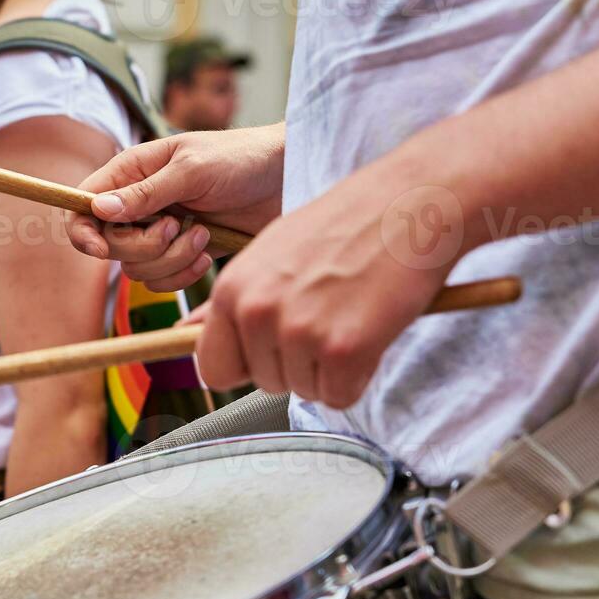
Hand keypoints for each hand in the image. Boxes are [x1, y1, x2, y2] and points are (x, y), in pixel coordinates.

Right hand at [68, 125, 285, 291]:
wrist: (287, 179)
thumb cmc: (243, 159)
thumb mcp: (193, 170)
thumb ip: (146, 193)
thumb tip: (99, 209)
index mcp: (133, 173)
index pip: (83, 206)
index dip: (83, 232)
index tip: (101, 250)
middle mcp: (140, 204)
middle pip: (110, 246)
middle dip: (143, 246)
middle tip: (176, 227)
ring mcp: (159, 231)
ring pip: (137, 269)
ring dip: (170, 260)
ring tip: (202, 234)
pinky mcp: (181, 253)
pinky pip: (162, 281)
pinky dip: (183, 275)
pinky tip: (207, 254)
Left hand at [192, 160, 459, 408]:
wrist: (413, 202)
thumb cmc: (345, 225)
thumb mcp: (270, 252)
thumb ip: (235, 300)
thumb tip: (186, 334)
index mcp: (231, 288)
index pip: (213, 368)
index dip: (246, 367)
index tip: (272, 351)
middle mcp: (256, 311)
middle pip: (264, 383)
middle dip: (296, 363)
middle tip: (329, 317)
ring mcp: (299, 331)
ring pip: (305, 391)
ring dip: (331, 368)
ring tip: (351, 315)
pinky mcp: (343, 349)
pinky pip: (340, 397)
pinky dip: (359, 375)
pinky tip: (370, 333)